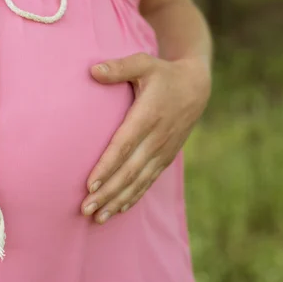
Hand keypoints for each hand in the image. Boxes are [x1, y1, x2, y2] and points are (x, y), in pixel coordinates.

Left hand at [81, 53, 210, 223]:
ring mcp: (163, 150)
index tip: (89, 184)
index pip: (124, 145)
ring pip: (139, 181)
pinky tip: (118, 209)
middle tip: (85, 209)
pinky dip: (134, 197)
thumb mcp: (143, 63)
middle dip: (107, 192)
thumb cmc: (162, 73)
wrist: (197, 86)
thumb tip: (92, 70)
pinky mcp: (166, 156)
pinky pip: (149, 180)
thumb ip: (118, 67)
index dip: (107, 166)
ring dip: (118, 200)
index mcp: (148, 116)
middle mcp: (156, 138)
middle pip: (129, 171)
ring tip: (97, 218)